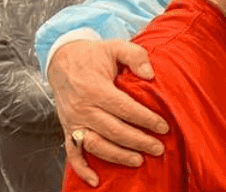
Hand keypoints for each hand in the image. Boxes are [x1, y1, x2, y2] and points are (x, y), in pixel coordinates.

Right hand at [48, 40, 168, 186]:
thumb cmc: (93, 55)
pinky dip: (82, 169)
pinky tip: (96, 180)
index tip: (164, 126)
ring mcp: (73, 121)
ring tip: (139, 160)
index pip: (124, 108)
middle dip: (138, 141)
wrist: (62, 60)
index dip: (145, 119)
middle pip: (114, 130)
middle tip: (159, 148)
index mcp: (95, 88)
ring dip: (118, 155)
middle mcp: (83, 107)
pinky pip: (72, 153)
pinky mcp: (67, 129)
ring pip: (97, 144)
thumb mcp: (115, 46)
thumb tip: (151, 74)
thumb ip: (135, 56)